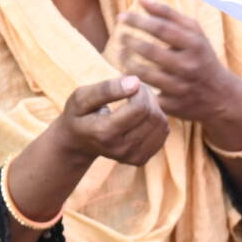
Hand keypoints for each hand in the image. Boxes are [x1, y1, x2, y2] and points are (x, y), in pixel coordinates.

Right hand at [50, 74, 170, 167]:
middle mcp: (119, 149)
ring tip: (137, 100)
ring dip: (154, 106)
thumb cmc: (79, 114)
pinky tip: (141, 115)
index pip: (140, 108)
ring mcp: (131, 157)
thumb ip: (106, 89)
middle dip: (147, 96)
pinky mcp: (141, 159)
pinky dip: (156, 119)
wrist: (78, 142)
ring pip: (161, 124)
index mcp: (104, 133)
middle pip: (152, 115)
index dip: (140, 90)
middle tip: (134, 89)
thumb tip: (136, 82)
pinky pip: (163, 133)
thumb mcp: (82, 97)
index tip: (129, 84)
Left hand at [112, 0, 241, 139]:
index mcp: (195, 44)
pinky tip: (127, 77)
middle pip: (151, 51)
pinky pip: (147, 95)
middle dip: (130, 41)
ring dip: (127, 62)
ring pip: (145, 75)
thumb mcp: (195, 33)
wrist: (222, 97)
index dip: (138, 21)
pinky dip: (134, 84)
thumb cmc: (202, 57)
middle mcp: (189, 66)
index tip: (122, 16)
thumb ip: (169, 14)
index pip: (161, 28)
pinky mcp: (174, 106)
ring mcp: (181, 88)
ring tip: (120, 53)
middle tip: (119, 35)